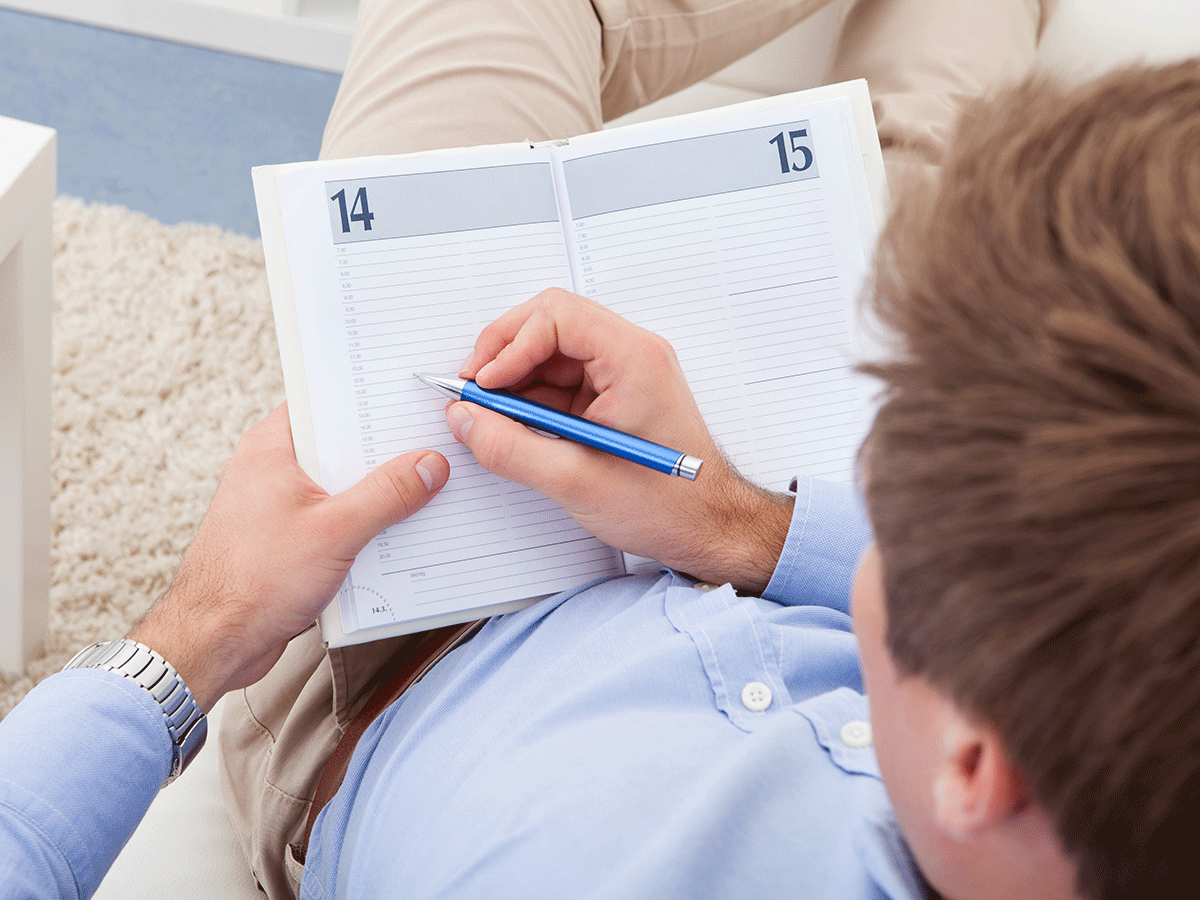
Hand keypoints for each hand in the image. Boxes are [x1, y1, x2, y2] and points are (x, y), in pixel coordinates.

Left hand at [129, 403, 449, 710]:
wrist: (215, 643)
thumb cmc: (253, 583)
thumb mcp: (336, 531)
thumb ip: (388, 494)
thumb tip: (429, 466)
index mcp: (273, 447)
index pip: (327, 403)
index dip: (369, 399)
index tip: (410, 402)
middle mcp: (272, 468)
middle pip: (342, 446)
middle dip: (384, 454)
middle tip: (430, 452)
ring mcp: (278, 505)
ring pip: (342, 486)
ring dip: (377, 497)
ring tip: (421, 497)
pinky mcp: (287, 538)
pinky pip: (336, 520)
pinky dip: (362, 527)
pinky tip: (393, 538)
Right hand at [450, 289, 792, 591]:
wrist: (710, 529)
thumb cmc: (668, 506)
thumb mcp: (575, 481)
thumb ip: (510, 448)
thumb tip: (464, 419)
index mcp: (633, 360)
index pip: (556, 316)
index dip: (509, 345)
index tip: (483, 384)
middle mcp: (631, 355)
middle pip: (550, 322)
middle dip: (503, 353)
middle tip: (473, 391)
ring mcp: (624, 373)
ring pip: (550, 351)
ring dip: (513, 378)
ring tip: (488, 416)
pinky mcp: (614, 395)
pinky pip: (560, 379)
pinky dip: (529, 397)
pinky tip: (513, 427)